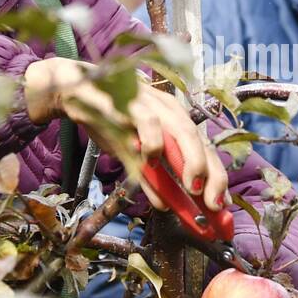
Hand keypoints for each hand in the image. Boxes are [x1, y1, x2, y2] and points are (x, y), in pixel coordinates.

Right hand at [23, 57, 227, 211]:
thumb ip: (150, 178)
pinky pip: (150, 122)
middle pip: (201, 142)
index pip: (203, 151)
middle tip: (214, 205)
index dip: (216, 178)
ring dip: (191, 160)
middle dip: (212, 175)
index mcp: (175, 122)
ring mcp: (153, 105)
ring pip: (183, 130)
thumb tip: (166, 206)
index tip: (221, 207)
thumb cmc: (109, 121)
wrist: (76, 90)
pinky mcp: (132, 102)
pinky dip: (154, 143)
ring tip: (193, 187)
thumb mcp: (132, 156)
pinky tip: (151, 160)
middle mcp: (170, 111)